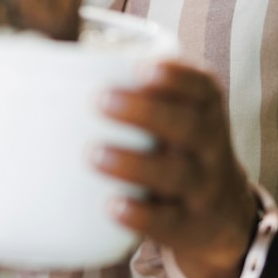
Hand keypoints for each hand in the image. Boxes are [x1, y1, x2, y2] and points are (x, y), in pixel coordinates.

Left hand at [93, 61, 256, 277]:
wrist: (224, 215)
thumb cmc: (179, 148)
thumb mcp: (179, 115)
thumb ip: (141, 89)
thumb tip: (54, 49)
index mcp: (208, 112)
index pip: (203, 88)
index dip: (176, 76)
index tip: (139, 66)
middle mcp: (212, 147)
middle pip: (189, 127)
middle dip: (146, 111)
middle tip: (99, 100)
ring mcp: (203, 189)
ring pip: (177, 174)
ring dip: (134, 163)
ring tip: (92, 153)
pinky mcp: (190, 227)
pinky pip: (169, 222)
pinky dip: (141, 215)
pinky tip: (111, 206)